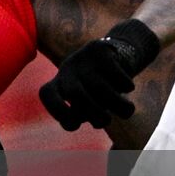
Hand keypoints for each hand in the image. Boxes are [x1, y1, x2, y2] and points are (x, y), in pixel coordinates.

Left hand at [39, 19, 159, 130]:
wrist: (115, 55)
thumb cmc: (97, 90)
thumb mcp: (85, 104)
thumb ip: (81, 114)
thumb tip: (77, 120)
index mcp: (58, 83)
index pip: (47, 94)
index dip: (59, 112)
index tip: (75, 125)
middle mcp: (67, 69)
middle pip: (75, 93)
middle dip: (94, 113)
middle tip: (106, 121)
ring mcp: (83, 58)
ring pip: (101, 87)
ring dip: (118, 105)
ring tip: (126, 111)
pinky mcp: (100, 50)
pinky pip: (116, 76)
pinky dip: (126, 86)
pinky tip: (127, 87)